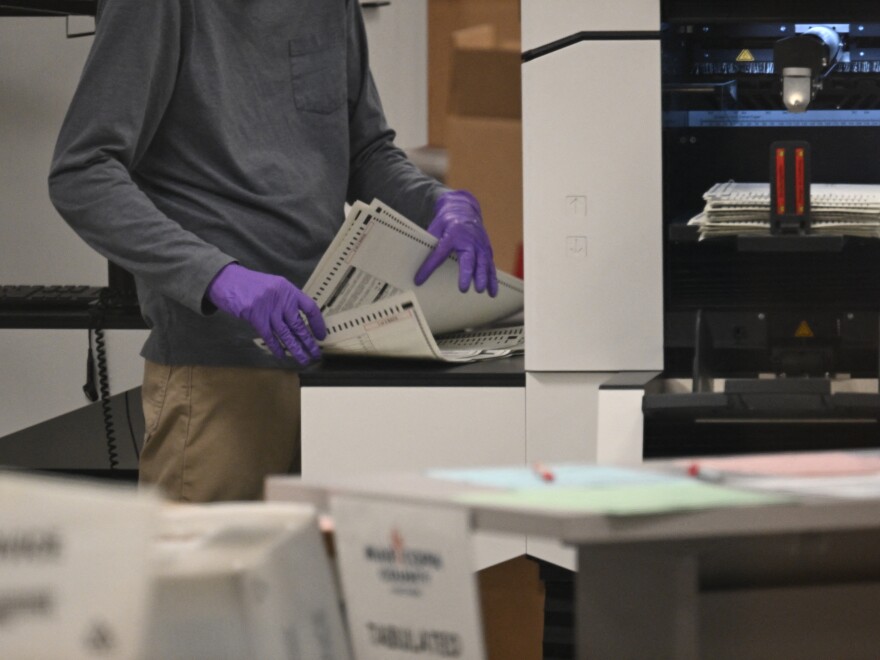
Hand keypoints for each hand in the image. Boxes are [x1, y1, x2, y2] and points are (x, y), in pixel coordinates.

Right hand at [207, 264, 326, 362]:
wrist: (227, 280)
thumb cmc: (250, 284)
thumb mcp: (273, 286)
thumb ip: (285, 300)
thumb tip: (298, 321)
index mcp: (288, 289)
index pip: (310, 308)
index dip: (317, 323)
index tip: (321, 335)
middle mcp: (281, 298)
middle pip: (299, 324)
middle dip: (308, 342)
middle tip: (316, 354)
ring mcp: (268, 308)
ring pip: (286, 333)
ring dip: (295, 349)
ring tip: (303, 359)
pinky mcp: (255, 317)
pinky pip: (269, 336)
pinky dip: (276, 347)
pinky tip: (282, 355)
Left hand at [414, 190, 498, 296]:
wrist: (465, 209)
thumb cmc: (448, 220)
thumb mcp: (436, 226)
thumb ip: (430, 242)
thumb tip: (416, 258)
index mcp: (453, 234)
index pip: (439, 253)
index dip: (429, 267)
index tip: (420, 279)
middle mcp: (469, 240)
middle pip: (468, 259)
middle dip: (466, 274)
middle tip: (463, 288)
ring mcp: (480, 245)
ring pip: (483, 263)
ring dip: (483, 278)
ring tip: (480, 291)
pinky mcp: (486, 250)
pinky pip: (490, 266)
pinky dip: (492, 279)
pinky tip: (492, 291)